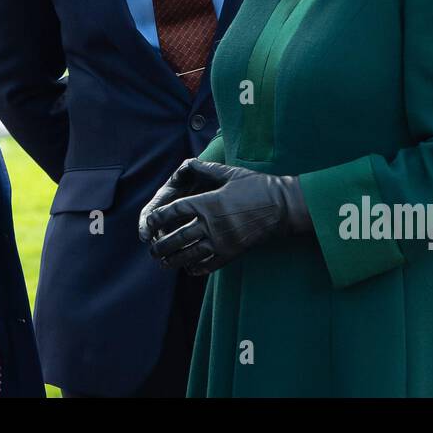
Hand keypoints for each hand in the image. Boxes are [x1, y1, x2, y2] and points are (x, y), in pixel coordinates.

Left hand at [143, 163, 312, 275]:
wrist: (283, 207)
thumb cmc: (257, 187)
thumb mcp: (230, 173)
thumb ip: (206, 169)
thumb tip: (189, 163)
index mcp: (207, 203)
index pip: (175, 211)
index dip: (159, 218)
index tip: (150, 222)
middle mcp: (211, 224)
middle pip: (178, 238)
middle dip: (161, 245)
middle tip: (152, 250)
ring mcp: (221, 241)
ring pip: (190, 255)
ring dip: (174, 260)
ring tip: (164, 263)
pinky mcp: (232, 253)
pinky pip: (209, 265)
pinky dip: (196, 268)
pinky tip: (189, 270)